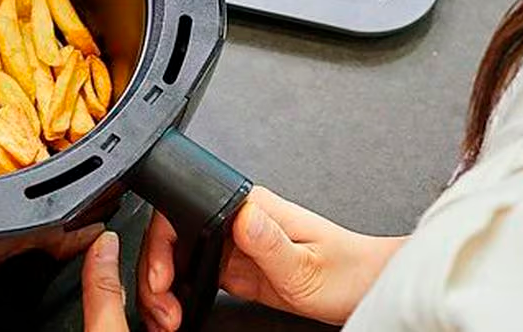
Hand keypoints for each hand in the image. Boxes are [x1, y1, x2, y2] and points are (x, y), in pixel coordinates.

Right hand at [138, 186, 406, 329]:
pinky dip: (178, 296)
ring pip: (176, 259)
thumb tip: (239, 214)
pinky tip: (178, 312)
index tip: (162, 279)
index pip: (182, 210)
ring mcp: (232, 243)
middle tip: (163, 308)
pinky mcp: (234, 266)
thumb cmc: (347, 270)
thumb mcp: (306, 263)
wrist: (366, 288)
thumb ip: (270, 241)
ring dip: (164, 288)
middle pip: (171, 236)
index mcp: (249, 206)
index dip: (161, 246)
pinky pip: (193, 276)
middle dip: (156, 275)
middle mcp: (236, 220)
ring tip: (168, 316)